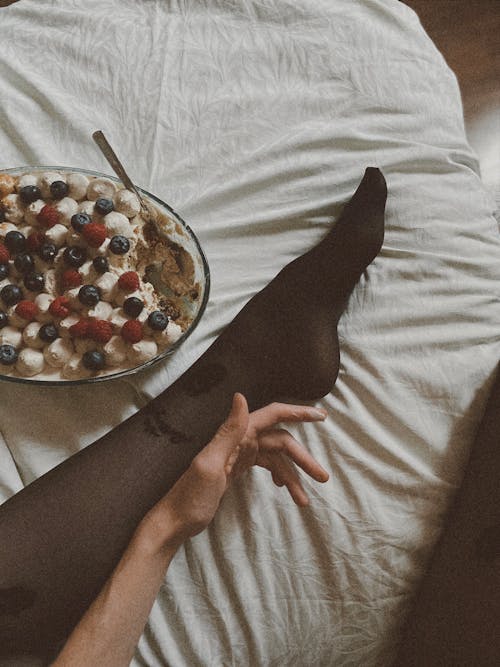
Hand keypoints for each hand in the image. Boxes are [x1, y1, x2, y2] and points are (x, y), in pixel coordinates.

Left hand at [142, 393, 328, 550]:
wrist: (175, 522)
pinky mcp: (238, 469)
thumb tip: (241, 396)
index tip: (322, 417)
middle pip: (280, 441)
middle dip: (302, 458)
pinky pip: (267, 467)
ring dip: (293, 475)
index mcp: (236, 434)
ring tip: (305, 499)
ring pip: (276, 458)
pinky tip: (287, 490)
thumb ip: (228, 431)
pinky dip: (280, 477)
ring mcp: (239, 455)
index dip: (298, 413)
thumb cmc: (190, 496)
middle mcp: (239, 440)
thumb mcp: (210, 464)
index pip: (273, 415)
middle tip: (323, 477)